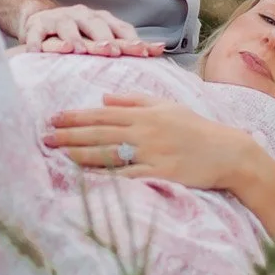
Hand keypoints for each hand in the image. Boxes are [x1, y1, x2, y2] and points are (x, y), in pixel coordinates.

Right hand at [18, 4, 164, 55]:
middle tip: (112, 52)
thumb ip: (126, 43)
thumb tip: (160, 49)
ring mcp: (58, 20)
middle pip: (94, 25)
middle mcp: (81, 16)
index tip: (144, 52)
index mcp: (99, 19)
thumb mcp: (101, 35)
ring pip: (66, 28)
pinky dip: (35, 43)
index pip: (119, 29)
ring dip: (73, 38)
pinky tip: (37, 53)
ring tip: (77, 50)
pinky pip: (35, 35)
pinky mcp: (36, 27)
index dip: (131, 40)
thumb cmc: (77, 33)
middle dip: (103, 38)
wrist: (38, 18)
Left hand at [47, 96, 264, 193]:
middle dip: (71, 135)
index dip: (77, 116)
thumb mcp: (167, 106)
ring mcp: (152, 153)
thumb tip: (104, 96)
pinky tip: (90, 179)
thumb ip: (134, 100)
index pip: (103, 114)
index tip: (54, 118)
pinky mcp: (161, 174)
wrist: (228, 152)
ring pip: (110, 152)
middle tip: (46, 138)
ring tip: (60, 155)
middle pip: (101, 132)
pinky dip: (109, 177)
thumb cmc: (196, 128)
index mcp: (145, 114)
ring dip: (82, 153)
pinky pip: (130, 176)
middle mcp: (145, 132)